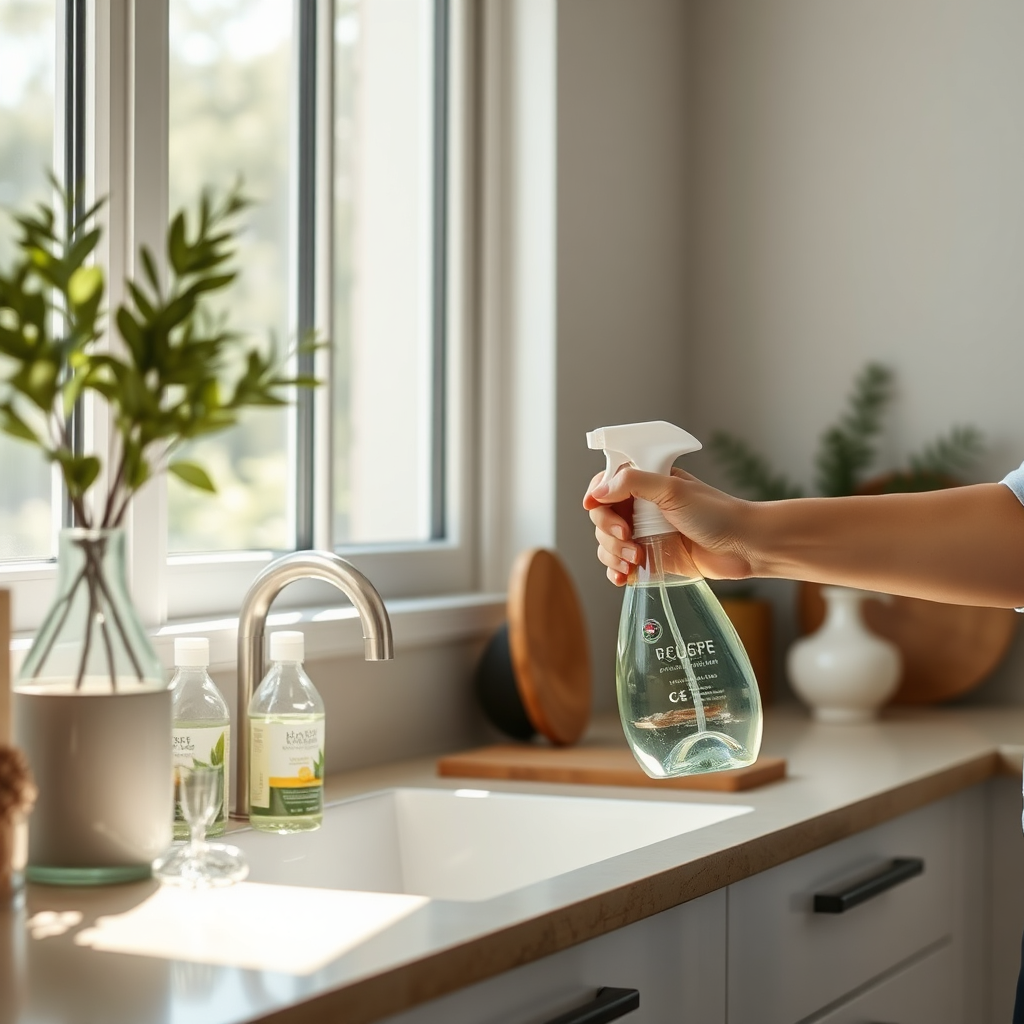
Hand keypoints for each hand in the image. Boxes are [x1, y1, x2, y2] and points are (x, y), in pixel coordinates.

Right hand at [583, 466, 756, 585]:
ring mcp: (644, 534)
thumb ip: (633, 483)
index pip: (605, 485)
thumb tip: (598, 492)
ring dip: (613, 554)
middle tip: (628, 539)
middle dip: (608, 532)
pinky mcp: (650, 558)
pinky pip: (620, 565)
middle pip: (602, 518)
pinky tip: (623, 577)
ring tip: (636, 559)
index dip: (597, 498)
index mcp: (646, 483)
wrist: (743, 546)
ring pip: (607, 544)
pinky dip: (616, 571)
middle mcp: (641, 507)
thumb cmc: (716, 513)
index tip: (594, 507)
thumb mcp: (673, 490)